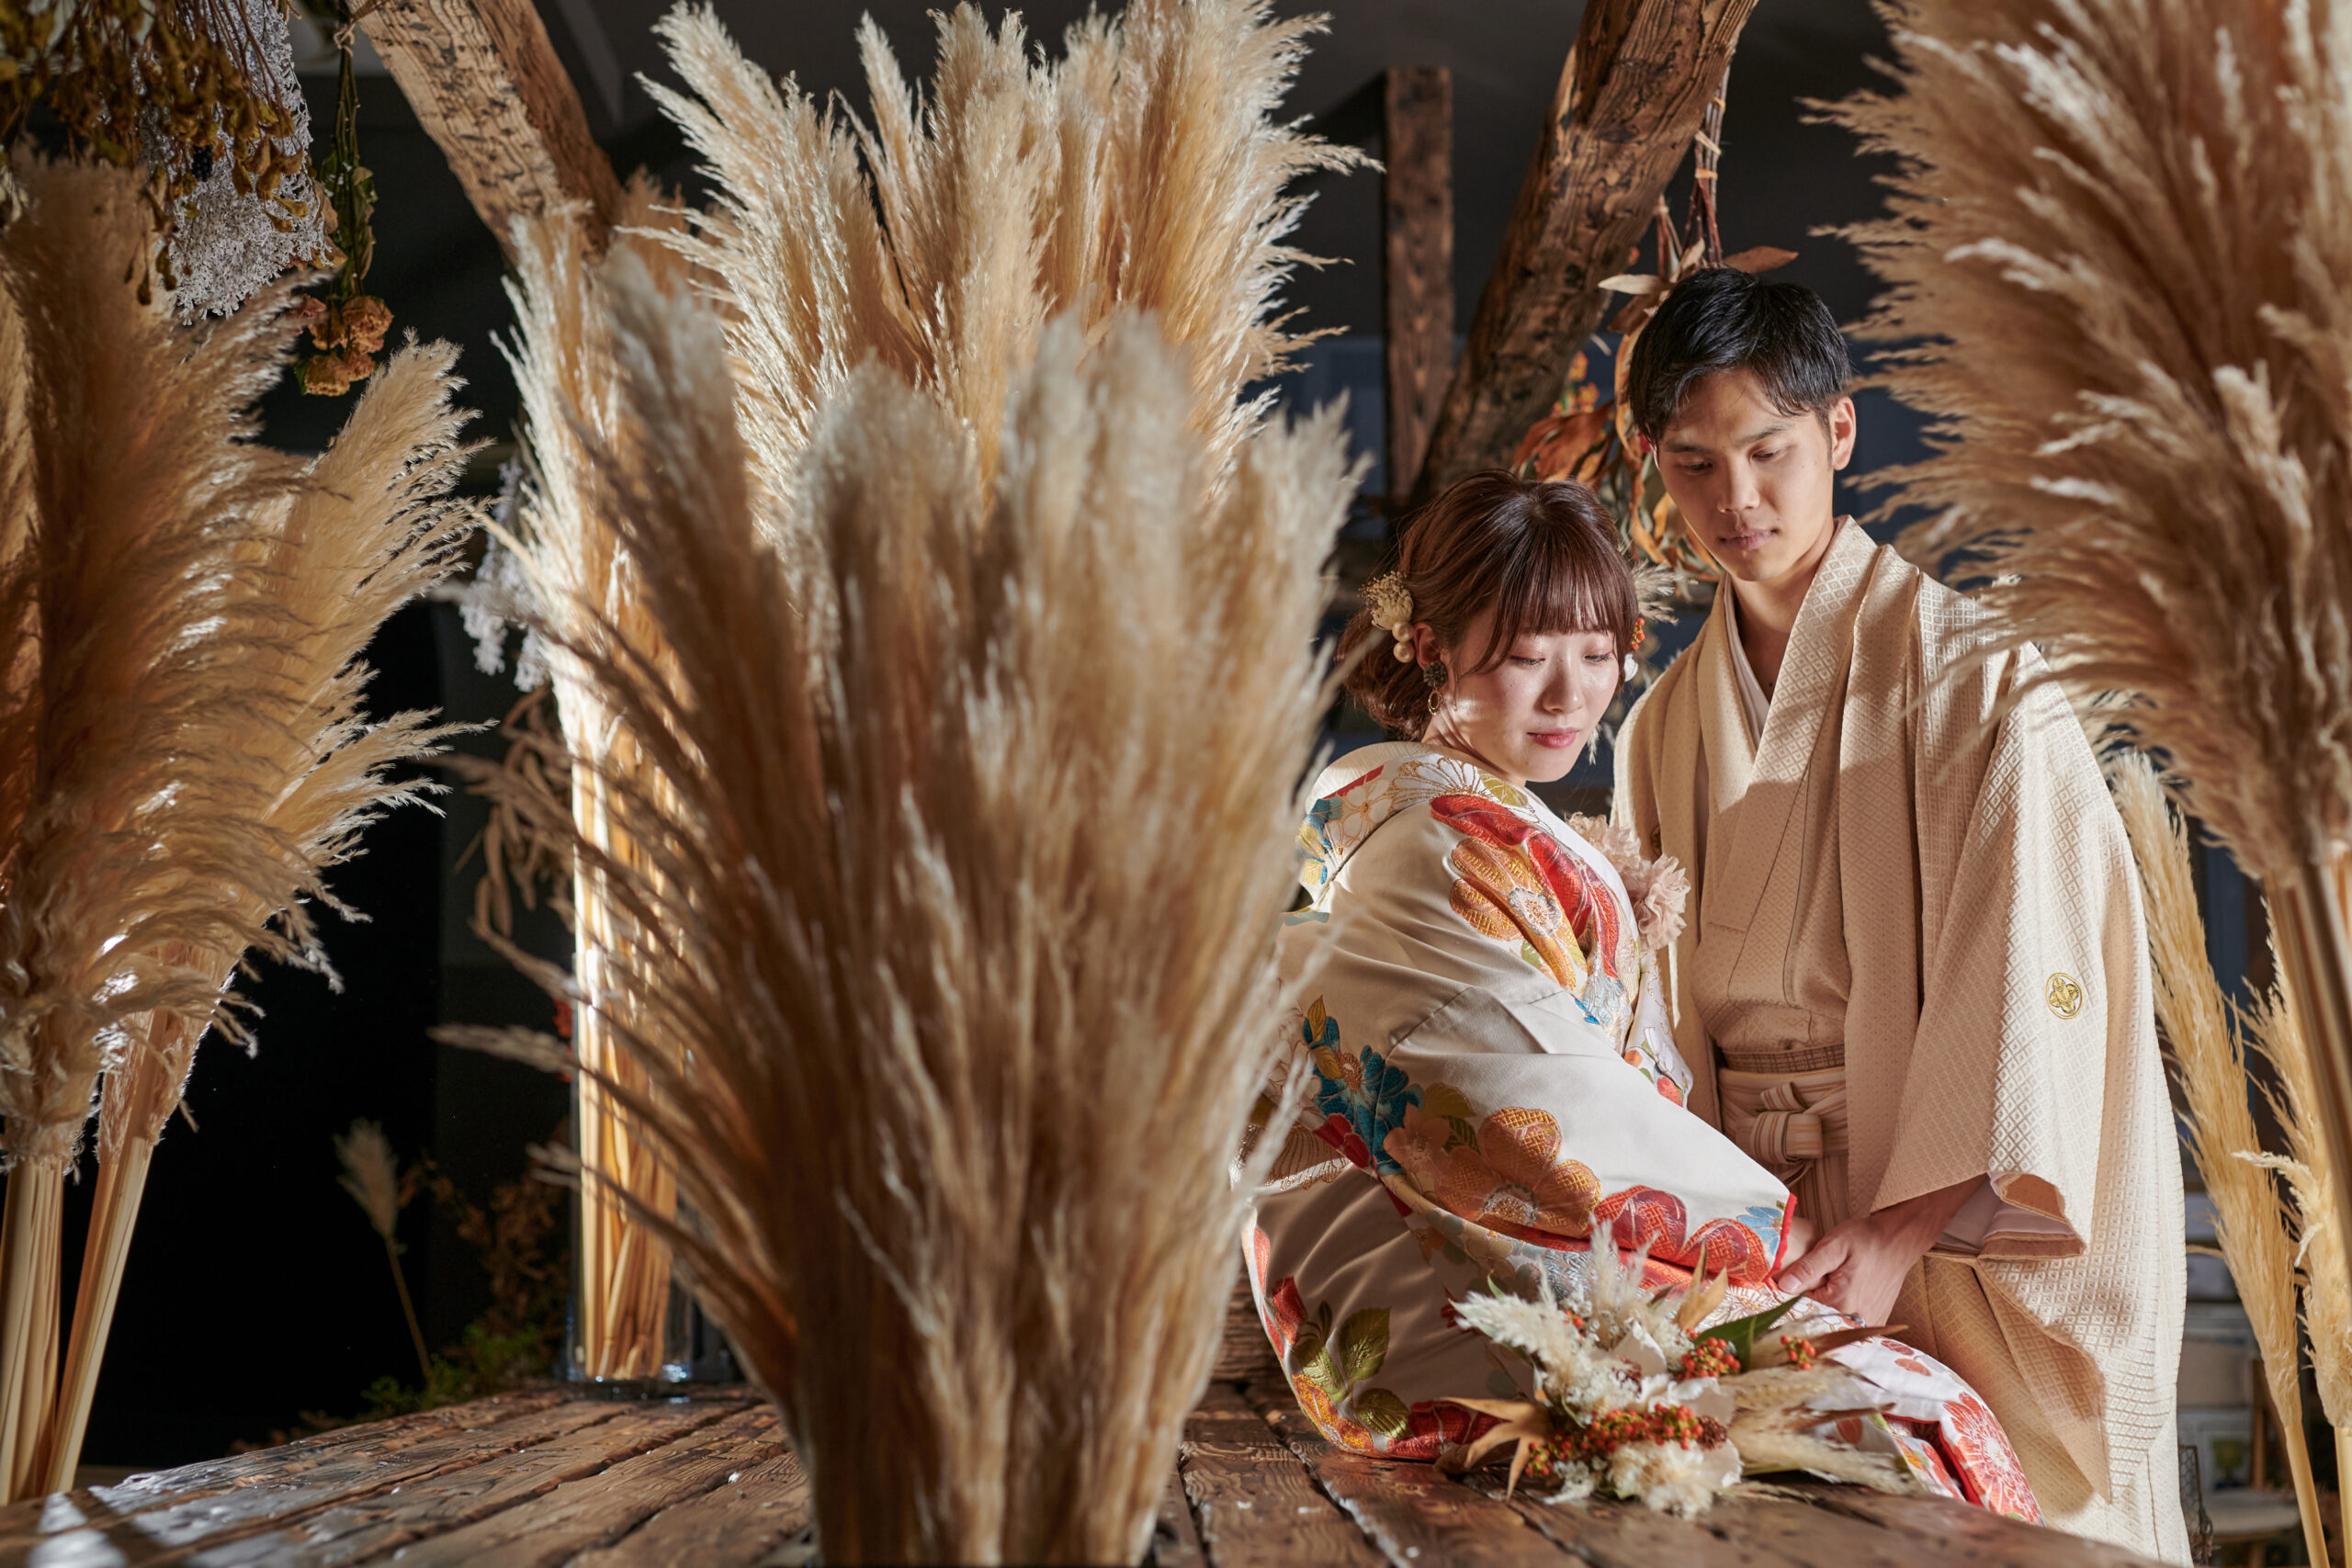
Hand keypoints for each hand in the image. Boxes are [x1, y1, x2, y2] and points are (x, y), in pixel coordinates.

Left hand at [1772, 1177, 1983, 1324]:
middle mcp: (1855, 1318)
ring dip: (1827, 1307)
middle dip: (1810, 1300)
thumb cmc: (1866, 1240)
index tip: (1789, 1281)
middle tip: (1819, 1278)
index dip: (1792, 1293)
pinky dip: (1842, 1311)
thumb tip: (1784, 1286)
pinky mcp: (1876, 1321)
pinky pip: (1850, 1323)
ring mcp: (1868, 1322)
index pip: (1801, 1307)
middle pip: (1818, 1316)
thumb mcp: (1833, 1246)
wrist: (1898, 1241)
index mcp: (1841, 1302)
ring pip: (1834, 1321)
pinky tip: (1844, 1293)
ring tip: (1834, 1283)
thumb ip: (1808, 1267)